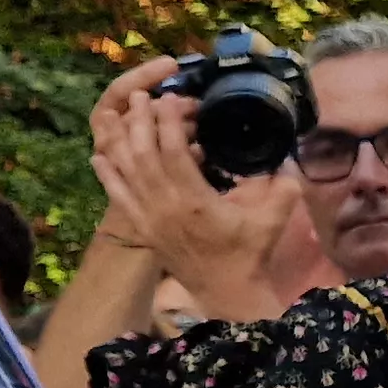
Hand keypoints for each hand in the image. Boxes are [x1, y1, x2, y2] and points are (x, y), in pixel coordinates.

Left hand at [95, 59, 292, 302]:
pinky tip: (99, 154)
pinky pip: (116, 196)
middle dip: (140, 121)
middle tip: (142, 96)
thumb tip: (288, 159)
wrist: (226, 291)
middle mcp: (164, 206)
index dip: (169, 121)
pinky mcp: (142, 228)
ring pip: (125, 171)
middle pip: (143, 154)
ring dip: (120, 140)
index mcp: (195, 201)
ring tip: (119, 114)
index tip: (172, 98)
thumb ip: (284, 187)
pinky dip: (106, 173)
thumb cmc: (250, 254)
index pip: (173, 151)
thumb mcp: (274, 219)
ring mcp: (148, 218)